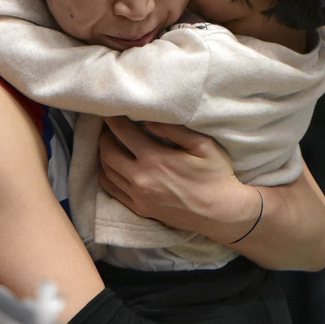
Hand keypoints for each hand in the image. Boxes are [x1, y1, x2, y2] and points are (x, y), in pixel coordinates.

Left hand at [96, 117, 257, 240]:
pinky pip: (111, 190)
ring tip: (110, 143)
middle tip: (109, 126)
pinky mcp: (140, 208)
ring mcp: (138, 196)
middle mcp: (141, 179)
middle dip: (104, 135)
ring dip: (104, 154)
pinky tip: (111, 166)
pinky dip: (106, 175)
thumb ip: (173, 129)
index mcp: (155, 159)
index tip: (110, 111)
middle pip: (107, 151)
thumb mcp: (202, 145)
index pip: (122, 132)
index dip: (113, 119)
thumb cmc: (216, 175)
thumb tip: (148, 118)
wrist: (221, 213)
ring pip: (106, 171)